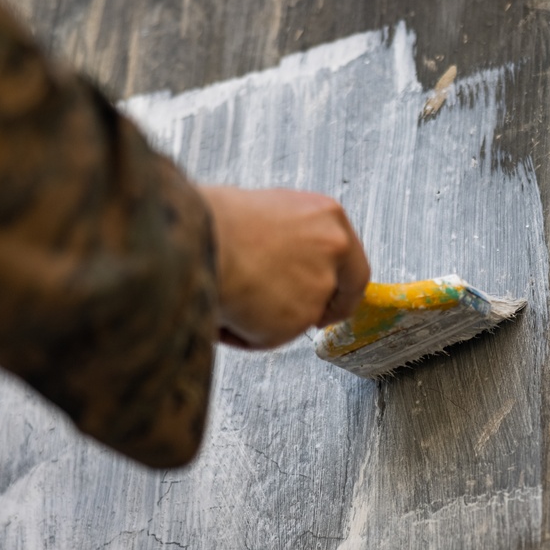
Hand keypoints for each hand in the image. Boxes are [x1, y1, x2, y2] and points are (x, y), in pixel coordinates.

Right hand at [199, 186, 369, 348]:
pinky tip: (222, 308)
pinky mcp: (296, 320)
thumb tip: (285, 261)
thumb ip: (293, 239)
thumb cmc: (216, 220)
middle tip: (282, 313)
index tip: (332, 299)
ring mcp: (318, 287)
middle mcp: (333, 249)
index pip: (354, 264)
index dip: (341, 288)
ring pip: (295, 318)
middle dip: (313, 310)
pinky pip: (267, 337)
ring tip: (228, 294)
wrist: (195, 239)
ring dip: (264, 317)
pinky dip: (244, 333)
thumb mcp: (269, 212)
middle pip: (337, 295)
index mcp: (328, 217)